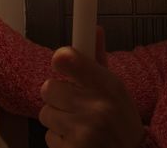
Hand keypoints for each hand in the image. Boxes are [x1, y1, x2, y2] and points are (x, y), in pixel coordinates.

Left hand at [39, 28, 144, 147]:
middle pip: (48, 88)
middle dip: (57, 96)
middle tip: (72, 102)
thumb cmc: (120, 120)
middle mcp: (96, 107)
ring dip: (57, 119)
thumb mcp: (116, 88)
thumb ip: (97, 60)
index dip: (61, 58)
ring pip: (45, 114)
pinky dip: (59, 140)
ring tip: (77, 124)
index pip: (70, 59)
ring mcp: (83, 130)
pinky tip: (77, 140)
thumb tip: (94, 28)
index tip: (60, 61)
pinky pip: (48, 137)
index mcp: (108, 86)